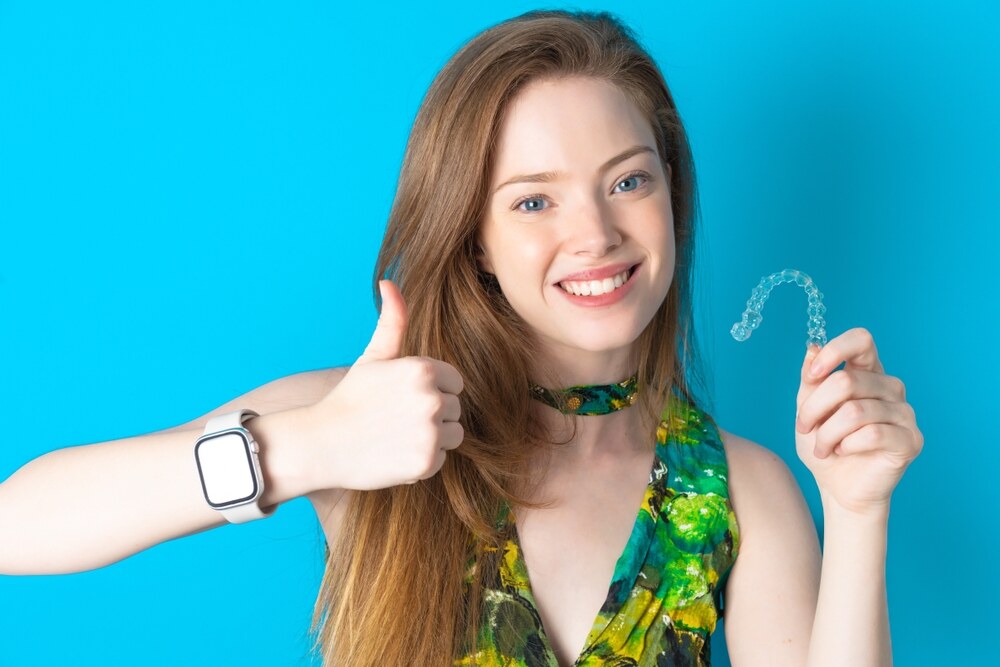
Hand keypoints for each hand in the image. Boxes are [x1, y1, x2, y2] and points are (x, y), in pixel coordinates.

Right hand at [301, 280, 464, 491]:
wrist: (320, 443)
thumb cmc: (349, 398)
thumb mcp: (373, 357)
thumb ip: (393, 321)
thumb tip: (389, 282)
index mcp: (423, 369)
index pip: (455, 382)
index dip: (432, 390)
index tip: (403, 398)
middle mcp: (432, 398)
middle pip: (455, 408)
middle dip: (432, 415)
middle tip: (396, 419)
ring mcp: (430, 432)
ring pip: (453, 434)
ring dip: (432, 438)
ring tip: (397, 436)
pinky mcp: (427, 462)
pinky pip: (442, 459)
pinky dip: (422, 461)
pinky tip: (395, 454)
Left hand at [794, 327, 922, 515]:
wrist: (837, 487)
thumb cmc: (824, 445)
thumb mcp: (807, 410)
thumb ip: (811, 380)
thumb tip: (813, 349)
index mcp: (867, 372)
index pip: (861, 341)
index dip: (835, 351)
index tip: (812, 375)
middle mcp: (890, 387)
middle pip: (846, 381)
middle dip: (814, 408)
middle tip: (804, 428)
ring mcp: (904, 413)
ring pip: (855, 411)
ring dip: (827, 433)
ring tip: (822, 448)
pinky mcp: (911, 440)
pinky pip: (872, 433)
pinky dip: (847, 445)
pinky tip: (843, 452)